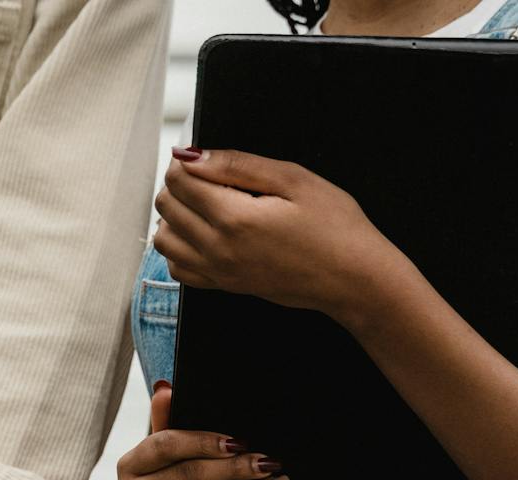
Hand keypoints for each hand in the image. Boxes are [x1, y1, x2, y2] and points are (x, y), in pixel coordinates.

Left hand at [154, 147, 391, 317]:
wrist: (352, 279)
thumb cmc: (335, 227)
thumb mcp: (293, 179)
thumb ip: (238, 164)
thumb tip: (193, 155)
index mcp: (234, 219)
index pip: (179, 181)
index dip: (186, 161)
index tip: (206, 157)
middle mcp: (219, 250)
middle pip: (166, 207)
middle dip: (179, 184)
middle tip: (209, 176)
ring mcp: (219, 272)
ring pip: (164, 240)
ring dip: (174, 216)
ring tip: (204, 202)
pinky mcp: (225, 286)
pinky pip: (179, 269)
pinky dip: (180, 247)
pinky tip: (203, 232)